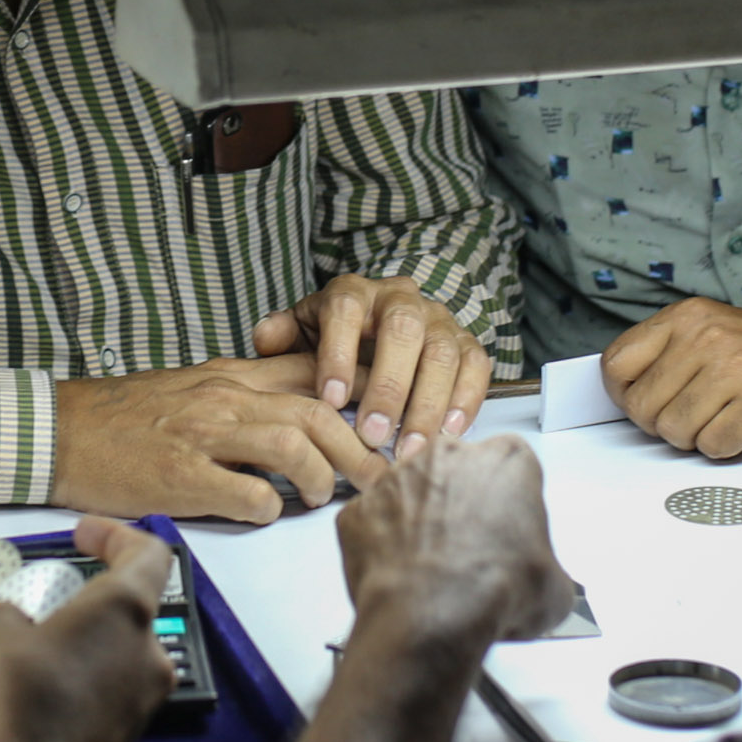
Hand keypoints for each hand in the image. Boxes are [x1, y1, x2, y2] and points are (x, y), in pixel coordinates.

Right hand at [0, 516, 179, 741]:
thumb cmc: (16, 699)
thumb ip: (8, 617)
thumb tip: (16, 626)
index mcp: (125, 610)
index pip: (149, 554)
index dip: (117, 535)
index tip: (85, 535)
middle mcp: (149, 653)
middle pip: (131, 611)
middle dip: (88, 604)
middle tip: (45, 607)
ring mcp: (144, 700)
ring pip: (118, 657)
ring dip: (81, 649)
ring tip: (29, 658)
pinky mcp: (128, 738)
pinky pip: (107, 696)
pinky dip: (79, 686)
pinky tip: (36, 699)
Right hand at [51, 352, 385, 523]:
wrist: (59, 432)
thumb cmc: (123, 419)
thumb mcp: (191, 389)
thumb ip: (243, 396)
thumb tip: (298, 414)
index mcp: (229, 376)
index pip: (313, 369)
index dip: (360, 390)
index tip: (390, 414)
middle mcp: (224, 399)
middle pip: (318, 411)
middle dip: (360, 447)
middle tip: (381, 476)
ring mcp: (203, 437)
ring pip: (293, 444)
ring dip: (320, 476)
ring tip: (322, 497)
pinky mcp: (182, 478)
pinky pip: (247, 494)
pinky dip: (268, 508)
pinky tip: (264, 512)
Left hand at [251, 274, 488, 452]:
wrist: (376, 332)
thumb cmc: (334, 342)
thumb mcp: (301, 334)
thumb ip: (281, 336)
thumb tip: (266, 338)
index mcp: (353, 293)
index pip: (345, 310)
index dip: (339, 352)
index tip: (332, 399)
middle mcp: (400, 299)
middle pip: (403, 329)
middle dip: (389, 385)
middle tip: (373, 433)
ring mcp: (438, 320)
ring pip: (442, 352)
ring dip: (428, 404)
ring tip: (410, 449)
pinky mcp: (466, 344)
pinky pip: (476, 366)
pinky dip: (465, 401)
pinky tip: (448, 434)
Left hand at [335, 432, 574, 660]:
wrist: (430, 616)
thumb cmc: (490, 591)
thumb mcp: (554, 586)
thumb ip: (545, 567)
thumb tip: (541, 584)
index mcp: (506, 460)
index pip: (514, 464)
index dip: (513, 499)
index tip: (512, 526)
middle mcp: (448, 456)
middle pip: (458, 471)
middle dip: (463, 503)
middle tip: (471, 548)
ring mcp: (397, 479)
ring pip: (411, 493)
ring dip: (420, 520)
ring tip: (433, 568)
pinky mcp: (358, 509)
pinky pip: (373, 522)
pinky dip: (382, 544)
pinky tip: (400, 574)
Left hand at [601, 298, 741, 458]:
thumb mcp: (703, 332)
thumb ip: (660, 354)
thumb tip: (620, 392)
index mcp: (686, 317)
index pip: (616, 366)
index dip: (623, 395)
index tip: (643, 400)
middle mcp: (709, 336)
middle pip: (643, 408)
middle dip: (662, 423)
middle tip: (691, 414)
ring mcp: (738, 367)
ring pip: (675, 431)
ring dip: (694, 437)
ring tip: (718, 416)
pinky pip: (714, 445)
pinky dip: (723, 446)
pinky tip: (740, 425)